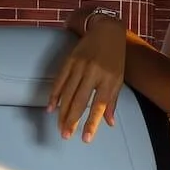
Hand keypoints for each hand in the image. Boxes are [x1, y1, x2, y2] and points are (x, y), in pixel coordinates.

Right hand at [47, 3, 126, 141]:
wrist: (106, 30)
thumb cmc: (115, 58)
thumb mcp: (118, 79)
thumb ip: (112, 101)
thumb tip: (109, 123)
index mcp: (109, 80)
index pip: (99, 106)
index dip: (92, 123)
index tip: (85, 139)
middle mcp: (94, 73)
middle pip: (80, 101)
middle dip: (72, 120)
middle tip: (65, 136)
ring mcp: (81, 66)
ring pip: (68, 93)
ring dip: (62, 112)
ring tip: (59, 127)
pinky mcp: (70, 60)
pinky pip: (60, 81)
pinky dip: (54, 95)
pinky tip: (51, 108)